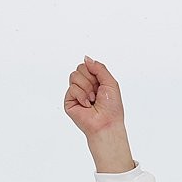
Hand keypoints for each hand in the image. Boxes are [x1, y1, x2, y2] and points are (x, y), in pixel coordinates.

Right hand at [65, 57, 134, 172]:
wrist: (106, 123)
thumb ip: (99, 68)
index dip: (94, 72)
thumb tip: (86, 58)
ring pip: (74, 76)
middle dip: (90, 79)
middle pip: (79, 68)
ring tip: (92, 100)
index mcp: (94, 81)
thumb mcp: (110, 82)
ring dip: (86, 87)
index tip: (101, 84)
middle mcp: (84, 86)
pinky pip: (72, 88)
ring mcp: (76, 94)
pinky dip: (81, 96)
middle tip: (97, 93)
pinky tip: (86, 105)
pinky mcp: (69, 101)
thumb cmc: (111, 108)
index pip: (87, 65)